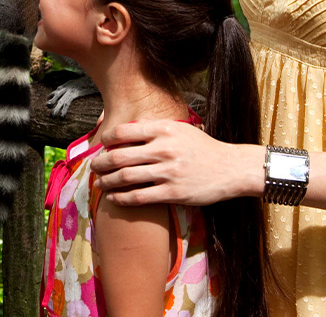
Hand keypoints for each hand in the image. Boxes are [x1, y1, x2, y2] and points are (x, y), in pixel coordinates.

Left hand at [88, 120, 261, 206]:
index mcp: (164, 130)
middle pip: (120, 156)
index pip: (124, 132)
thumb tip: (126, 128)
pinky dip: (122, 198)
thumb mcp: (180, 129)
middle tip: (94, 166)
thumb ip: (154, 128)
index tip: (102, 145)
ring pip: (126, 177)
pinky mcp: (173, 193)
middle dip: (101, 163)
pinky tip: (114, 198)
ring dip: (107, 181)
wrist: (232, 168)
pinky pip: (139, 197)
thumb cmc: (203, 147)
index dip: (107, 139)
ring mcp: (168, 172)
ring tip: (100, 183)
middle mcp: (164, 149)